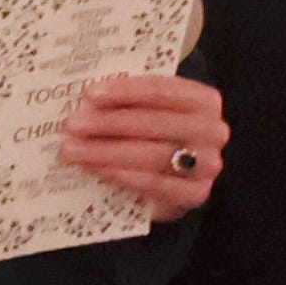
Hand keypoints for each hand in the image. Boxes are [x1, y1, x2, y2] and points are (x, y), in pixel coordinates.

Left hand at [59, 71, 229, 220]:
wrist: (175, 183)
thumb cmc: (157, 138)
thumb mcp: (148, 113)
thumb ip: (128, 103)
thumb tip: (87, 102)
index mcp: (204, 100)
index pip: (161, 90)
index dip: (124, 91)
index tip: (90, 95)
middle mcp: (213, 130)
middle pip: (155, 121)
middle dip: (109, 123)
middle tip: (72, 125)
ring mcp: (208, 164)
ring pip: (153, 153)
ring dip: (108, 151)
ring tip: (75, 150)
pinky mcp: (196, 194)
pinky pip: (155, 183)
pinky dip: (123, 175)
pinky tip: (98, 169)